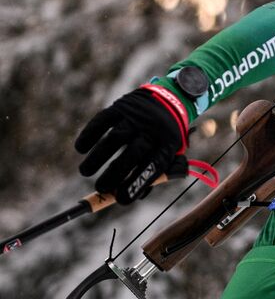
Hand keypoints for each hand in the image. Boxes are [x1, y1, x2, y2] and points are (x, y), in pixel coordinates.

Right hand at [75, 85, 188, 203]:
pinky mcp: (123, 106)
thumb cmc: (165, 136)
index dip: (137, 185)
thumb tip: (129, 198)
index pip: (153, 167)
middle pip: (133, 153)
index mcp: (169, 143)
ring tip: (86, 172)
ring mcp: (137, 116)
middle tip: (100, 187)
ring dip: (98, 157)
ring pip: (115, 138)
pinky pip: (103, 120)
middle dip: (114, 174)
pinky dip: (89, 135)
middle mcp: (154, 129)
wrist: (170, 98)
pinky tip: (80, 148)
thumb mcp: (170, 153)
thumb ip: (153, 175)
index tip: (121, 200)